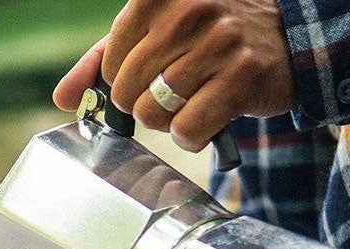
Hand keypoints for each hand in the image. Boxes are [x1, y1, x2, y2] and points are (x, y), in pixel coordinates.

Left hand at [53, 0, 295, 151]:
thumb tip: (64, 98)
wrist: (286, 39)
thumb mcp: (155, 31)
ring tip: (193, 103)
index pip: (111, 61)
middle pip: (129, 91)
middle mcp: (187, 10)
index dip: (125, 82)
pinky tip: (207, 120)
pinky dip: (192, 136)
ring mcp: (216, 43)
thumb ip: (103, 60)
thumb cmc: (211, 37)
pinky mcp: (240, 77)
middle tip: (175, 92)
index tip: (151, 76)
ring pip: (154, 113)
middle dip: (146, 104)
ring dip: (170, 122)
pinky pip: (188, 129)